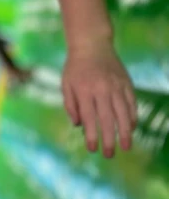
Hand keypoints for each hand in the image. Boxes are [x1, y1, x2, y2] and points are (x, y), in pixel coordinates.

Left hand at [62, 41, 136, 156]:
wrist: (92, 43)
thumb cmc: (75, 67)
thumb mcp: (66, 84)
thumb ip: (70, 105)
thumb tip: (77, 125)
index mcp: (84, 90)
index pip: (88, 118)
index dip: (91, 135)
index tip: (92, 149)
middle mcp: (101, 89)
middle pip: (107, 119)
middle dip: (109, 139)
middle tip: (109, 154)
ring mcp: (116, 86)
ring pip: (123, 113)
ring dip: (126, 132)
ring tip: (126, 146)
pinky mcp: (126, 83)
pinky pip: (132, 103)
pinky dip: (133, 116)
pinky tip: (132, 128)